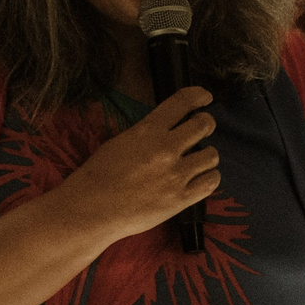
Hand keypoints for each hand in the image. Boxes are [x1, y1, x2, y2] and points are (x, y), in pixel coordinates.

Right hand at [51, 85, 219, 243]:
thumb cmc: (99, 175)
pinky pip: (211, 182)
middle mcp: (166, 149)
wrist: (92, 209)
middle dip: (206, 124)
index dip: (199, 95)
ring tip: (196, 160)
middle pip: (204, 125)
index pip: (182, 101)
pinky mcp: (181, 199)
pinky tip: (199, 179)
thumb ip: (148, 133)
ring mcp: (175, 175)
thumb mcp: (121, 141)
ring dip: (207, 155)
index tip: (205, 97)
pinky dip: (208, 178)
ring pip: (212, 155)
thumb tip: (169, 129)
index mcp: (148, 131)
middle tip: (202, 129)